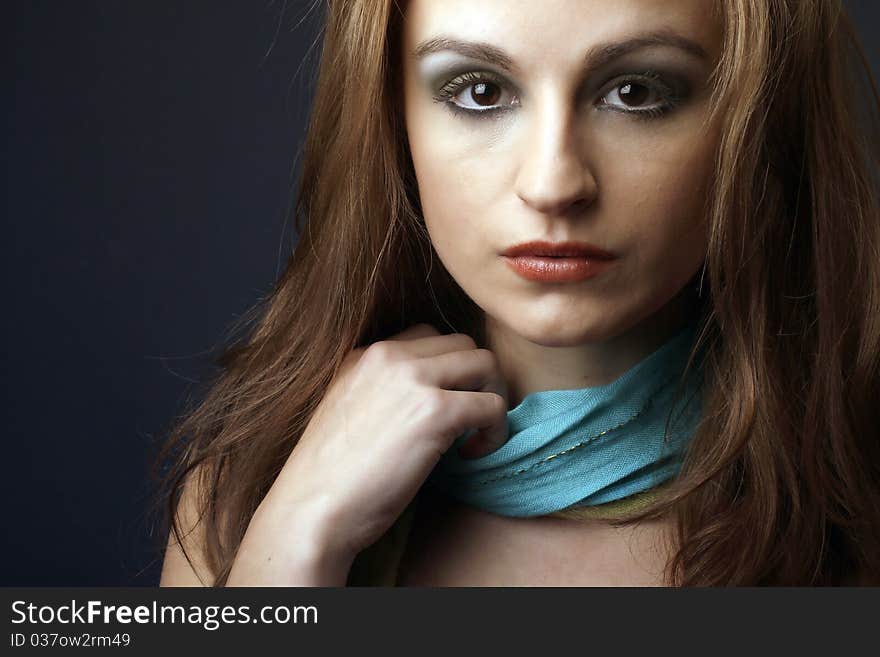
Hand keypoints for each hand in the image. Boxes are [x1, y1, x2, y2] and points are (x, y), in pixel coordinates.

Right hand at [227, 323, 508, 583]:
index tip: (444, 403)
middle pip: (462, 344)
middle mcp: (389, 355)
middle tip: (469, 419)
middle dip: (475, 379)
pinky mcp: (436, 412)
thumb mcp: (347, 411)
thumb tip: (423, 403)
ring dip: (491, 397)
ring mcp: (414, 379)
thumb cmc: (328, 477)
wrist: (311, 509)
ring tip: (474, 435)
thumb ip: (381, 393)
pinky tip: (471, 455)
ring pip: (485, 363)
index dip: (446, 369)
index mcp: (365, 355)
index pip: (427, 336)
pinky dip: (495, 431)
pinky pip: (492, 406)